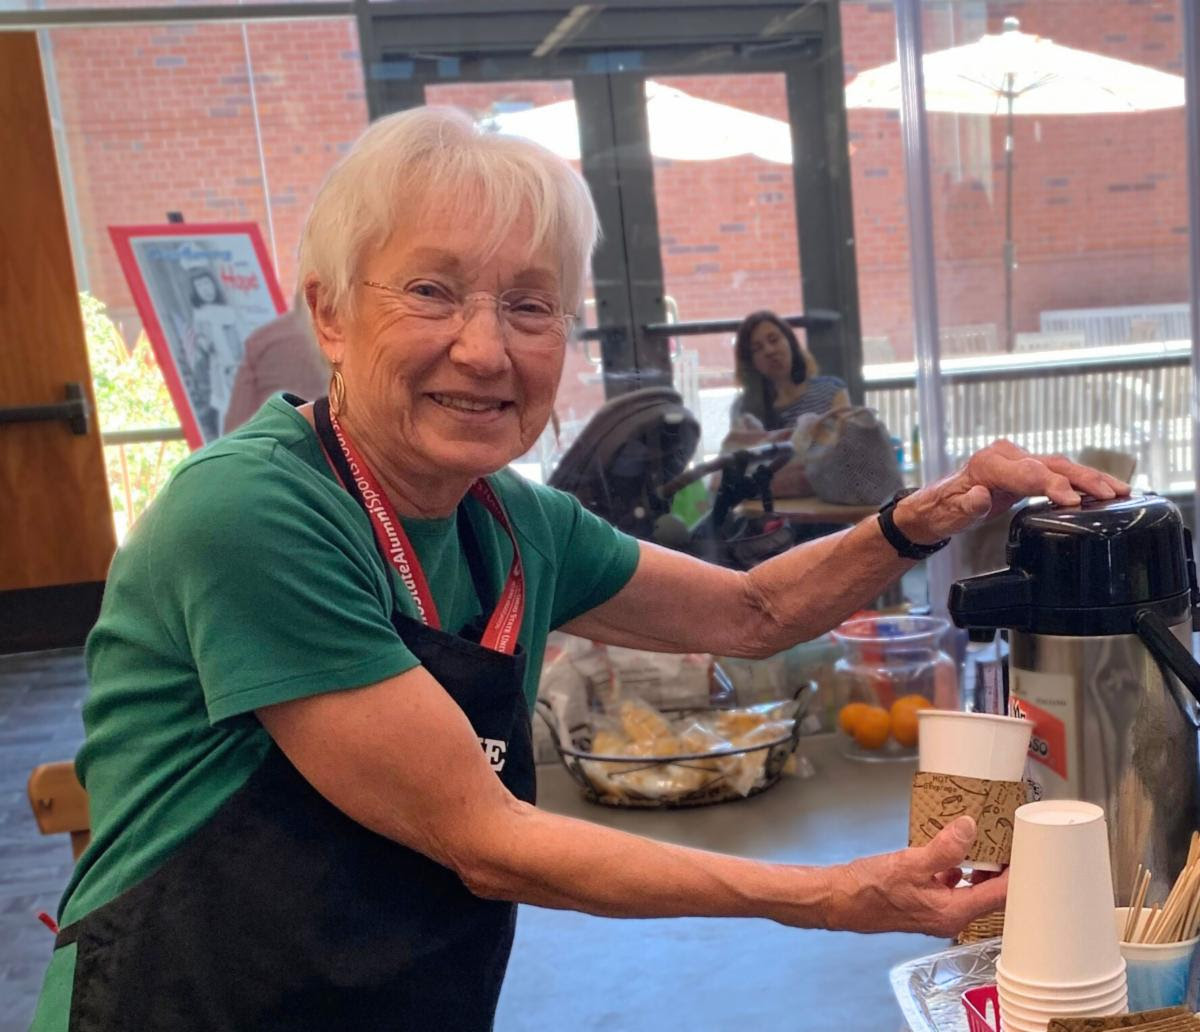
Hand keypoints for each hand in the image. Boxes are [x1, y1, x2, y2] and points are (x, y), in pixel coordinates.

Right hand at [824, 817, 1008, 936]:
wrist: (840, 900)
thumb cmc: (871, 888)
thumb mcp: (910, 863)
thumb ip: (943, 848)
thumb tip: (969, 828)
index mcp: (953, 912)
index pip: (1001, 896)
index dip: (1018, 874)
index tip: (1028, 851)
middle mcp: (951, 917)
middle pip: (991, 895)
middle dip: (1003, 869)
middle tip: (1009, 841)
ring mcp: (938, 912)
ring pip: (973, 891)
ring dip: (981, 869)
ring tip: (986, 843)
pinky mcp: (927, 904)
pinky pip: (954, 888)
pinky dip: (960, 871)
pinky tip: (953, 854)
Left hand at [895, 439, 1129, 544]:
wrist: (935, 506)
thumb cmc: (942, 511)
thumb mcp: (951, 514)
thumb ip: (969, 506)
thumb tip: (983, 497)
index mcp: (988, 464)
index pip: (1028, 473)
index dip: (1052, 486)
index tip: (1073, 502)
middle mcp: (1005, 456)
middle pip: (1051, 465)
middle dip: (1083, 479)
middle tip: (1112, 494)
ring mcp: (1017, 461)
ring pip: (1060, 466)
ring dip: (1091, 478)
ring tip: (1121, 491)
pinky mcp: (1026, 470)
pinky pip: (1057, 472)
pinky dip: (1080, 480)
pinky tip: (1103, 489)